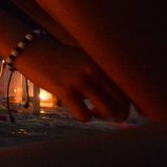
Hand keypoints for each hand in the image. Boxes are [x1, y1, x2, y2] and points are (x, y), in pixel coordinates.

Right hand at [14, 35, 130, 121]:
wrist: (32, 49)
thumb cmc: (61, 57)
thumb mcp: (86, 58)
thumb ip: (105, 72)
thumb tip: (123, 97)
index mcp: (104, 61)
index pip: (132, 86)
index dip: (134, 102)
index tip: (126, 107)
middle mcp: (96, 70)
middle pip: (124, 102)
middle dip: (119, 113)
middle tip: (109, 114)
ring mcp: (81, 80)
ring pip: (109, 111)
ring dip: (102, 116)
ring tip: (93, 111)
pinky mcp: (66, 91)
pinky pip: (85, 116)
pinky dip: (84, 117)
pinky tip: (77, 109)